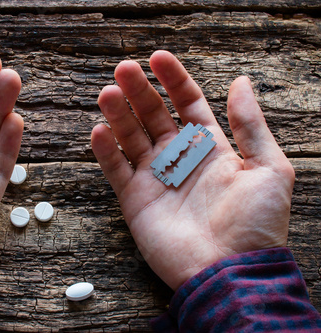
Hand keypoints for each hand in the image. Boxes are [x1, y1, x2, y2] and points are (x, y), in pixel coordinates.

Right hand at [91, 50, 294, 289]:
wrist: (229, 272)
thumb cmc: (255, 224)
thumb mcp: (269, 167)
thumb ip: (250, 124)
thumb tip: (241, 82)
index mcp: (209, 147)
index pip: (187, 104)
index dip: (173, 80)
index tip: (158, 58)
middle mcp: (179, 159)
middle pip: (153, 116)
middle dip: (139, 91)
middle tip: (123, 69)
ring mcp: (155, 178)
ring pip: (130, 137)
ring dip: (117, 114)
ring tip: (108, 93)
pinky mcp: (135, 199)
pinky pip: (115, 170)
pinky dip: (105, 151)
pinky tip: (99, 131)